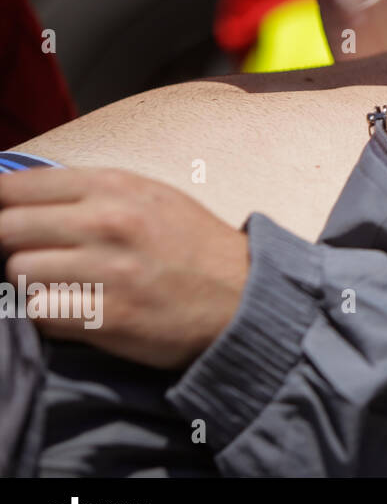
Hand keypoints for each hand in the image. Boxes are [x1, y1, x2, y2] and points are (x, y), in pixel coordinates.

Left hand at [0, 168, 248, 368]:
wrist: (246, 296)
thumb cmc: (194, 247)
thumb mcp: (152, 197)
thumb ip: (92, 192)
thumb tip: (20, 197)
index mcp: (116, 186)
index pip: (16, 186)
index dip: (0, 205)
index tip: (6, 219)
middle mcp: (109, 222)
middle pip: (6, 228)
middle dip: (11, 245)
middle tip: (36, 256)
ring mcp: (108, 270)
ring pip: (17, 272)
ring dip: (31, 283)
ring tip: (64, 286)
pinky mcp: (108, 316)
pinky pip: (39, 312)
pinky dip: (48, 315)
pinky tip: (75, 311)